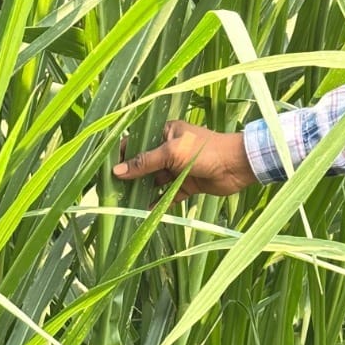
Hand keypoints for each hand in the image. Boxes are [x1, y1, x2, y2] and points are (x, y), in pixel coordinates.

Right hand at [112, 120, 259, 202]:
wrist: (237, 165)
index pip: (138, 141)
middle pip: (144, 164)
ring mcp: (178, 168)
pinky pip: (167, 195)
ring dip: (141, 191)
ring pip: (154, 180)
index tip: (107, 168)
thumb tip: (118, 171)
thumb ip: (145, 162)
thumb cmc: (205, 150)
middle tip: (111, 190)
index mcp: (166, 132)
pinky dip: (157, 202)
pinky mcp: (186, 185)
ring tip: (123, 203)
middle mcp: (170, 149)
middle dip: (130, 176)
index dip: (123, 154)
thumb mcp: (172, 152)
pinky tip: (143, 211)